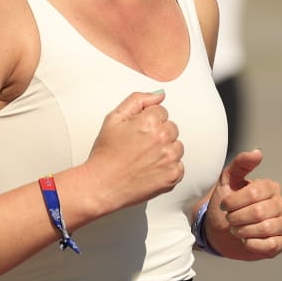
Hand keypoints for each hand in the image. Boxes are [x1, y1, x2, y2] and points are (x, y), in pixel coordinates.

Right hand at [84, 91, 183, 212]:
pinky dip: (168, 167)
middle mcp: (163, 138)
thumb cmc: (105, 153)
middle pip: (171, 127)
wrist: (102, 185)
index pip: (161, 111)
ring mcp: (170, 158)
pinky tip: (150, 169)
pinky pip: (179, 165)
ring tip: (145, 158)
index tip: (136, 132)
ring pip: (177, 146)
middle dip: (158, 133)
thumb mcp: (114, 118)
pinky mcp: (173, 176)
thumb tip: (159, 95)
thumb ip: (137, 100)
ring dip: (165, 150)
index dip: (147, 121)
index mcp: (150, 121)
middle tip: (139, 146)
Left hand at [207, 149, 281, 258]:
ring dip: (244, 231)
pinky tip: (245, 241)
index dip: (235, 201)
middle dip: (237, 217)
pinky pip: (271, 245)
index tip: (224, 205)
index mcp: (270, 187)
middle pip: (259, 212)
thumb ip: (241, 164)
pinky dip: (253, 244)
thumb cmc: (227, 202)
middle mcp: (281, 204)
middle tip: (229, 219)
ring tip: (235, 230)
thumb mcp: (228, 181)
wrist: (222, 230)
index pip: (255, 193)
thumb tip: (258, 152)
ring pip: (266, 228)